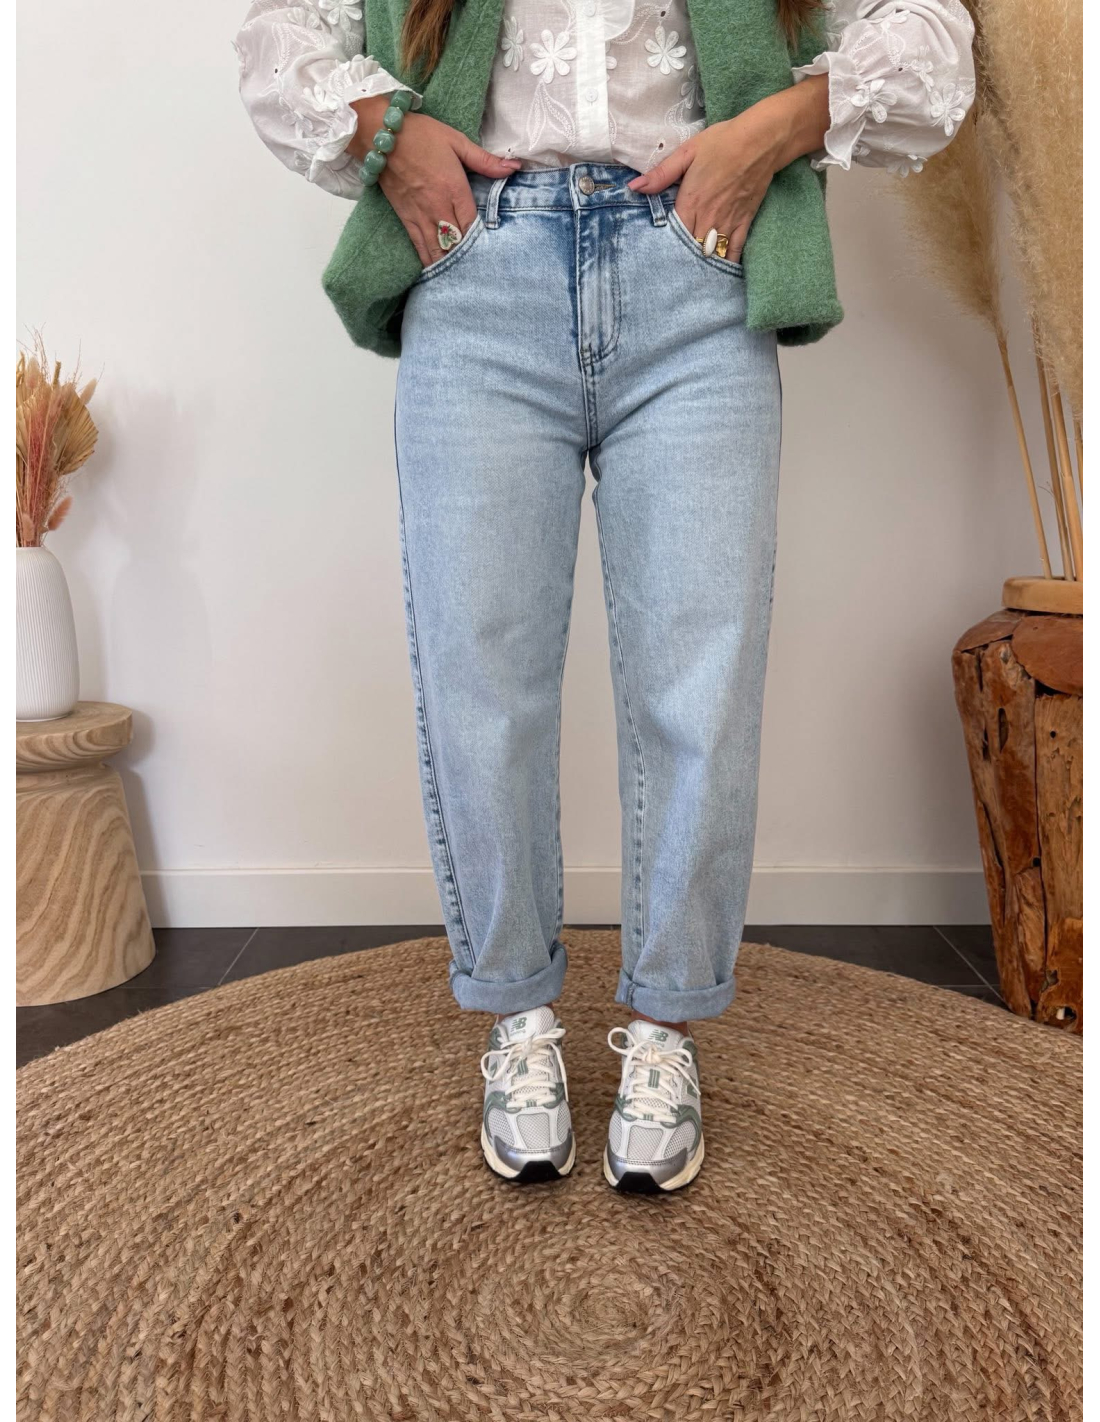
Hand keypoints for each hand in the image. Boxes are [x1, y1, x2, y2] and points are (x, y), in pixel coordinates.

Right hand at [350, 95, 520, 266]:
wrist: (381, 135)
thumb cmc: (421, 135)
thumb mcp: (456, 141)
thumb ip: (485, 161)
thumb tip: (514, 167)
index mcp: (454, 190)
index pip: (473, 225)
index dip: (482, 242)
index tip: (494, 253)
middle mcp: (438, 208)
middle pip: (457, 243)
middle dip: (469, 259)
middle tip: (483, 275)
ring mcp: (420, 216)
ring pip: (438, 251)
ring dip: (450, 266)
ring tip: (463, 282)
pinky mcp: (406, 219)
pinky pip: (420, 247)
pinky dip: (429, 262)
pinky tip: (438, 274)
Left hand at [627, 76, 830, 260]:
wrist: (761, 141)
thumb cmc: (722, 143)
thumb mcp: (687, 152)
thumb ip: (661, 174)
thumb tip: (635, 187)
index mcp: (691, 202)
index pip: (674, 235)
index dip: (666, 248)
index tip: (657, 257)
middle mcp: (709, 217)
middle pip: (691, 249)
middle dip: (682, 260)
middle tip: (671, 272)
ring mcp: (728, 222)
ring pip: (711, 253)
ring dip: (702, 265)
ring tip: (691, 278)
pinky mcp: (744, 222)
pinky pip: (734, 251)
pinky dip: (726, 264)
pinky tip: (719, 275)